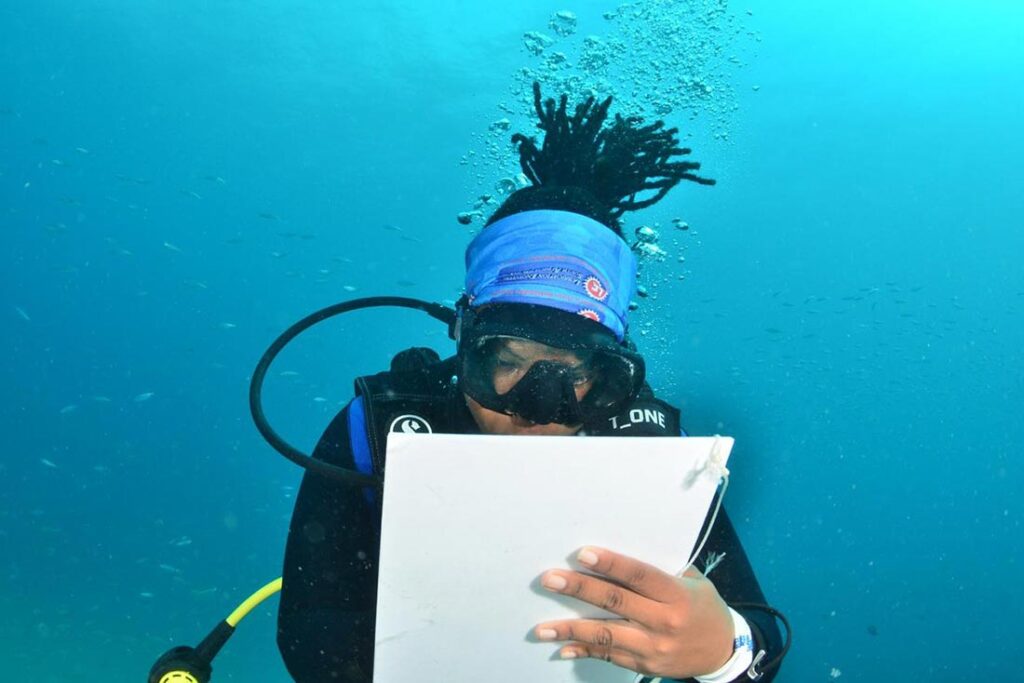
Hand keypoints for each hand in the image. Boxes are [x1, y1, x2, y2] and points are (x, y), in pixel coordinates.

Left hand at [533, 546, 733, 678]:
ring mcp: (652, 647)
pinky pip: (609, 656)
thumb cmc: (705, 608)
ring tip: (543, 627)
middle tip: (550, 580)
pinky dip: (584, 650)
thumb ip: (663, 570)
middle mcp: (663, 622)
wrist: (724, 652)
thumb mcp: (694, 583)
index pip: (639, 576)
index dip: (610, 564)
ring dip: (571, 630)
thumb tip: (623, 553)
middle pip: (616, 602)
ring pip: (606, 635)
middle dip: (580, 590)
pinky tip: (563, 647)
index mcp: (676, 595)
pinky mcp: (644, 664)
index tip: (583, 554)